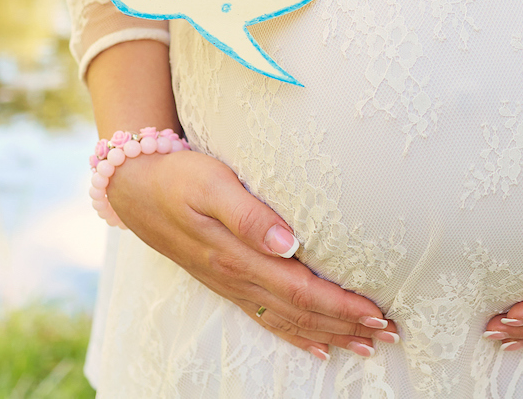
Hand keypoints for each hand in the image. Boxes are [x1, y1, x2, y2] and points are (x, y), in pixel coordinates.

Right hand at [108, 147, 398, 359]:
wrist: (133, 187)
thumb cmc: (179, 176)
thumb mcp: (211, 184)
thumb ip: (249, 214)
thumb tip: (289, 242)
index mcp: (239, 257)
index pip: (300, 290)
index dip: (340, 306)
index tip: (376, 312)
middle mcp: (237, 278)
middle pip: (301, 312)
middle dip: (346, 325)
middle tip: (389, 333)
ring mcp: (231, 284)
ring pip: (287, 320)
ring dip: (329, 333)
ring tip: (367, 343)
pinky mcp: (226, 281)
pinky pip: (266, 318)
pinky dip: (296, 335)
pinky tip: (317, 346)